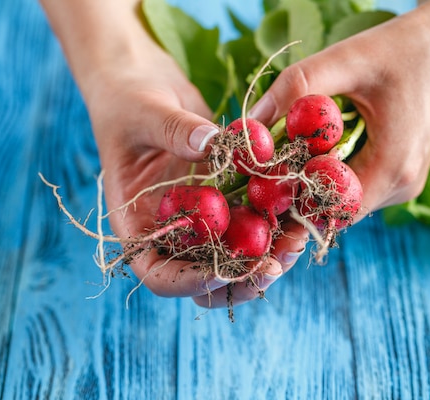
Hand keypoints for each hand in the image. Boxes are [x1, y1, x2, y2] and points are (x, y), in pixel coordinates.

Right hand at [40, 0, 308, 306]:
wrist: (145, 86)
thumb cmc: (127, 102)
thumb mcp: (142, 113)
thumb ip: (172, 130)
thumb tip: (211, 143)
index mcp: (138, 225)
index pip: (158, 274)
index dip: (190, 282)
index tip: (224, 271)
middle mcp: (173, 230)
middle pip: (205, 278)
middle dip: (242, 279)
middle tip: (275, 265)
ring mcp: (203, 217)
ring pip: (238, 254)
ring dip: (270, 254)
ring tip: (299, 239)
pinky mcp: (228, 196)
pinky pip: (254, 215)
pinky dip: (278, 217)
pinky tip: (302, 206)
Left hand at [248, 0, 429, 219]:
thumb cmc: (404, 47)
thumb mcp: (347, 59)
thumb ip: (296, 88)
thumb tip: (249, 124)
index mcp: (395, 169)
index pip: (331, 212)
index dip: (293, 200)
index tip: (264, 178)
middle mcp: (403, 186)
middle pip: (334, 208)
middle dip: (299, 188)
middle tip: (270, 160)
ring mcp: (404, 182)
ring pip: (344, 198)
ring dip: (316, 177)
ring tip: (298, 144)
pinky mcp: (401, 172)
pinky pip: (357, 184)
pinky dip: (334, 169)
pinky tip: (324, 142)